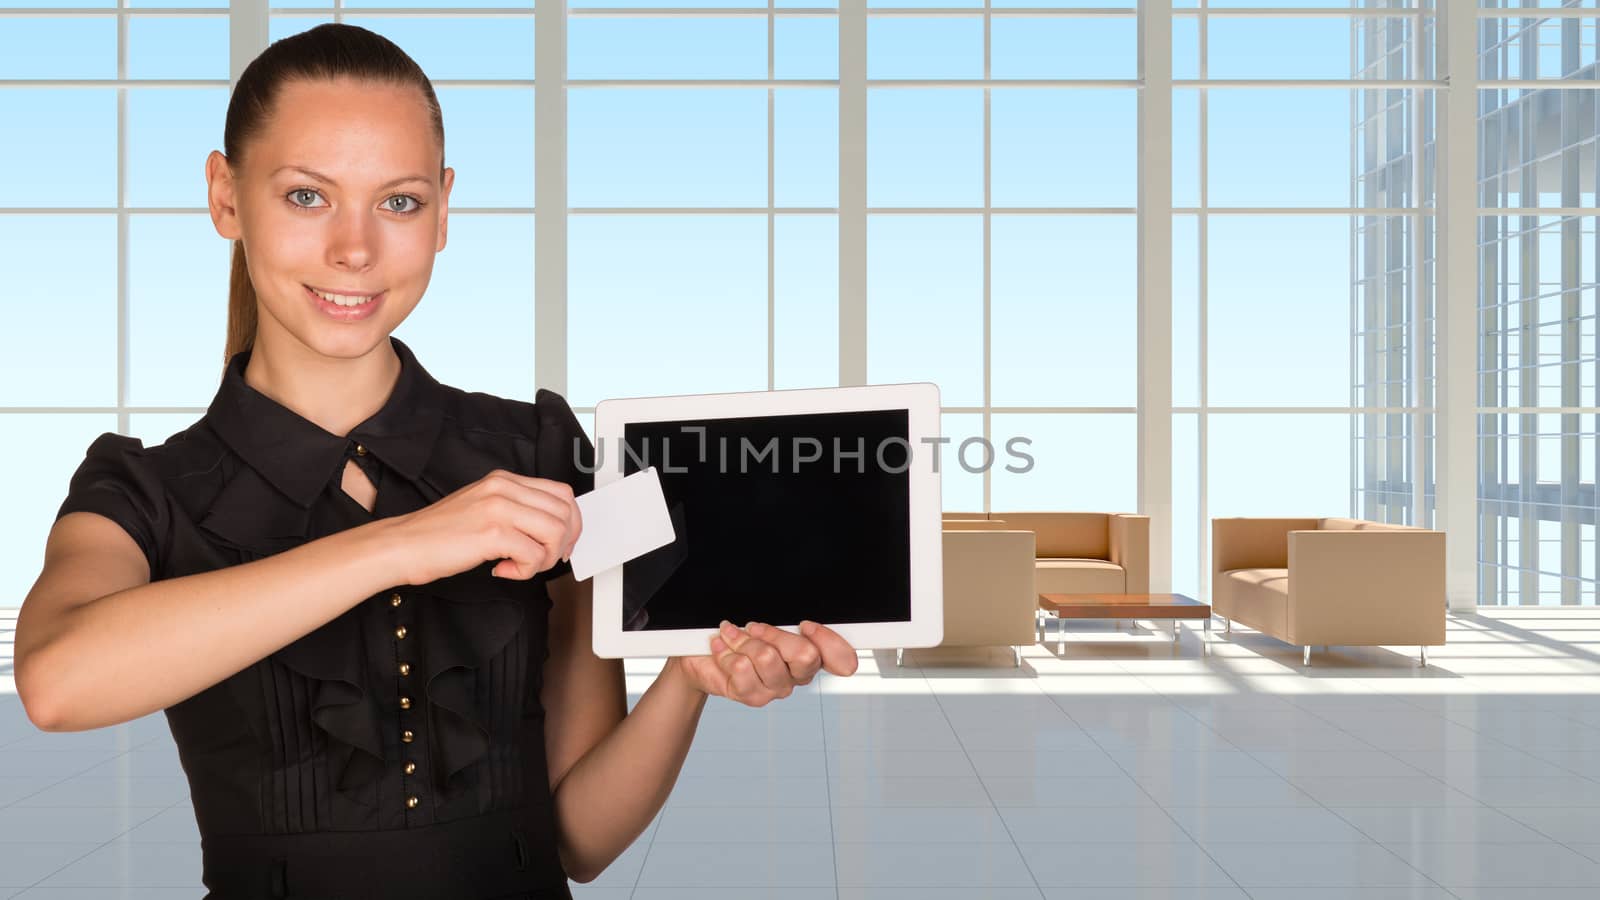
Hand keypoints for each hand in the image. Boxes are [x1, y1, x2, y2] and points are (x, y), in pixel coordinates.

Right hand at [387, 469, 581, 584]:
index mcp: (504, 480)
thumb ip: (515, 511)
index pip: (562, 493)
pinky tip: (503, 570)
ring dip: (545, 558)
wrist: (402, 545)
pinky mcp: (492, 532)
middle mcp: (504, 488)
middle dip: (563, 543)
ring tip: (521, 566)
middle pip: (565, 512)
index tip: (562, 544)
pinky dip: (525, 571)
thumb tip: (552, 529)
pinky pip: (534, 554)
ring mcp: (498, 508)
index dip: (571, 522)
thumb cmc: (438, 535)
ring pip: (556, 532)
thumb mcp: (483, 508)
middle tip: (543, 559)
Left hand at [673, 620, 858, 705]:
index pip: (842, 659)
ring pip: (768, 658)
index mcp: (811, 654)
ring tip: (731, 635)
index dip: (828, 641)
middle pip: (806, 656)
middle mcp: (798, 675)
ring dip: (743, 640)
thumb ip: (785, 621)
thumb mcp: (764, 621)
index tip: (806, 625)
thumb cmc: (738, 634)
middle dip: (775, 634)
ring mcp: (776, 688)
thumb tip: (798, 620)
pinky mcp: (753, 697)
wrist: (702, 655)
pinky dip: (726, 652)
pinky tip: (721, 649)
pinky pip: (742, 669)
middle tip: (754, 628)